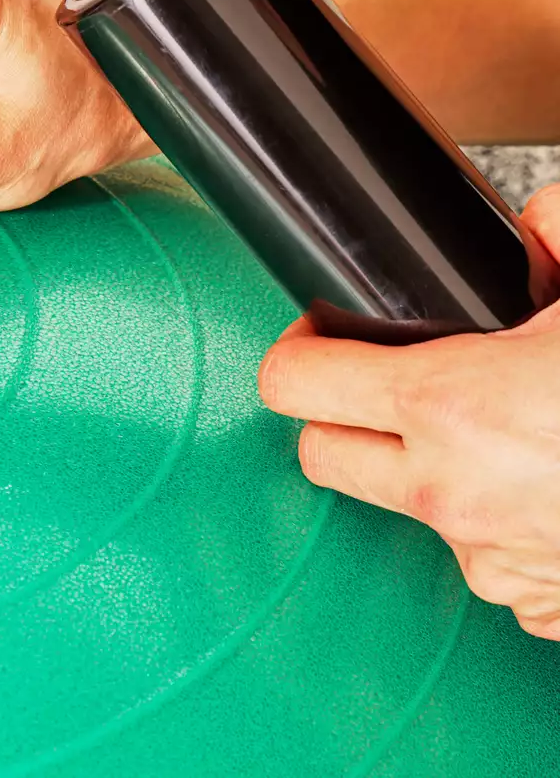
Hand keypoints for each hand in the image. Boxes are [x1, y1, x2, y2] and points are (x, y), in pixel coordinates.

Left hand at [259, 184, 559, 638]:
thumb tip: (539, 222)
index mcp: (450, 405)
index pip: (293, 382)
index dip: (298, 348)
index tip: (319, 334)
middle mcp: (452, 492)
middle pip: (323, 455)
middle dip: (340, 416)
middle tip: (384, 383)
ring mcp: (491, 561)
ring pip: (413, 509)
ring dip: (438, 472)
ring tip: (512, 432)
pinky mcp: (535, 605)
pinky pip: (491, 557)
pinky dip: (507, 522)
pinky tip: (553, 485)